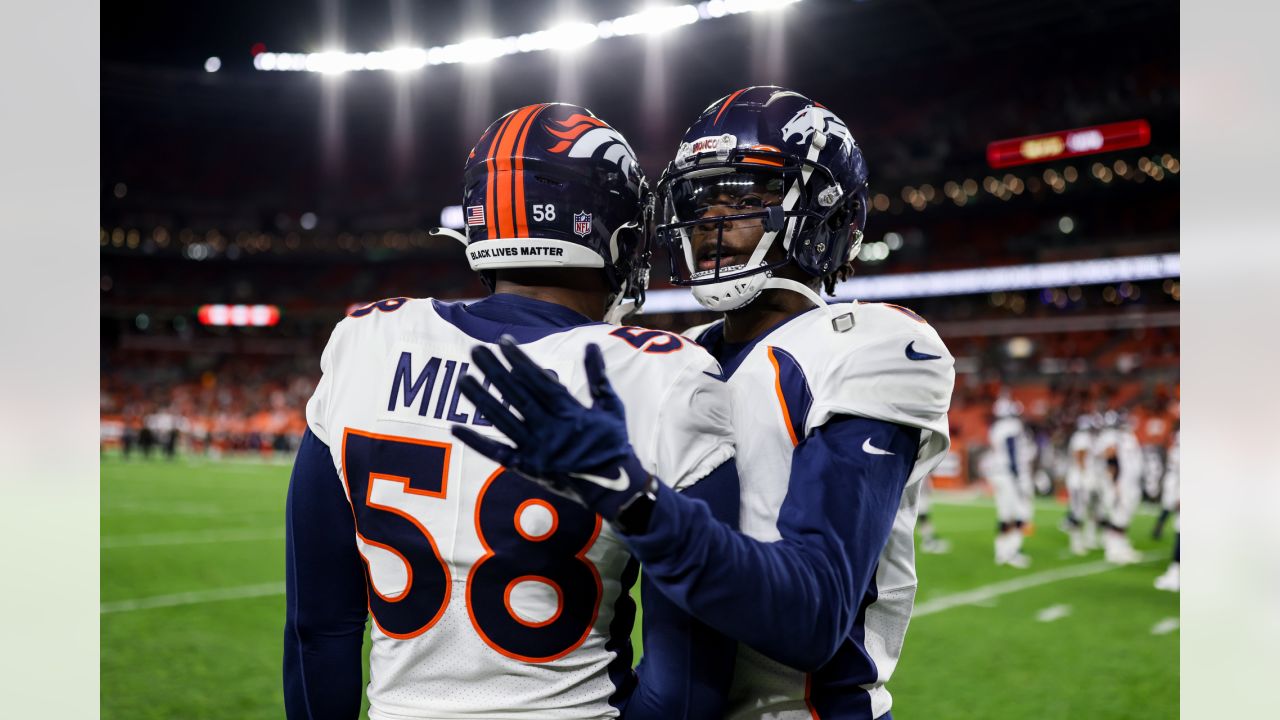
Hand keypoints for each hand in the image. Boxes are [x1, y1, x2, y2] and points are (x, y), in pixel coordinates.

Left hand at [452, 337, 651, 522]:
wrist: (614, 488)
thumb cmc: (614, 444)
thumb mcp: (611, 407)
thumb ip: (598, 376)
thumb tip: (590, 345)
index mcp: (570, 412)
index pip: (539, 380)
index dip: (520, 361)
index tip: (503, 342)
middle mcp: (549, 429)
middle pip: (516, 395)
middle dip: (495, 371)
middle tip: (475, 350)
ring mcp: (536, 450)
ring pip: (503, 419)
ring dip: (481, 399)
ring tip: (462, 379)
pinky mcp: (527, 467)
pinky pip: (497, 454)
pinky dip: (475, 442)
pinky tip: (455, 428)